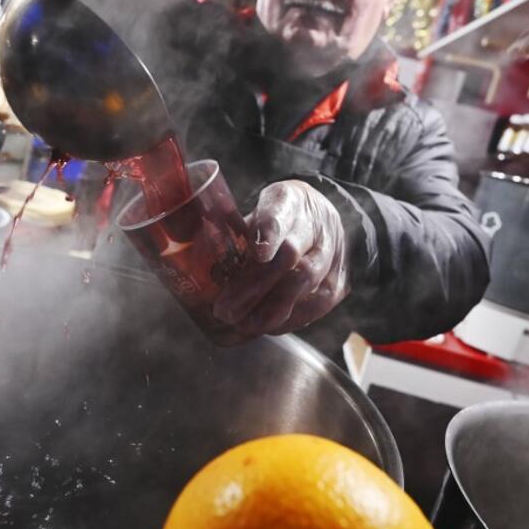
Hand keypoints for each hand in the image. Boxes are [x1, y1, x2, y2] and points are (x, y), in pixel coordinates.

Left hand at [214, 180, 349, 336]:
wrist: (331, 220)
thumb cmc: (282, 216)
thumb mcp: (259, 208)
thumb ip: (236, 231)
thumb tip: (190, 262)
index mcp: (289, 200)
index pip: (279, 214)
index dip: (268, 233)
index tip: (257, 252)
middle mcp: (316, 226)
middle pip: (289, 258)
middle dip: (255, 288)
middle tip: (225, 310)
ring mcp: (331, 255)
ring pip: (303, 286)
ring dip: (270, 311)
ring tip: (242, 326)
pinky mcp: (338, 283)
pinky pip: (313, 307)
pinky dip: (287, 321)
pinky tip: (264, 328)